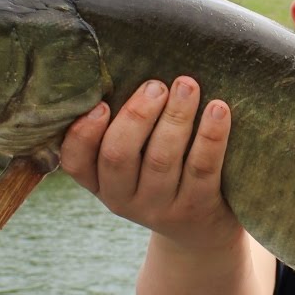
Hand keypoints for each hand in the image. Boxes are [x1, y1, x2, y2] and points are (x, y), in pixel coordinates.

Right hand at [58, 76, 241, 249]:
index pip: (76, 161)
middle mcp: (123, 199)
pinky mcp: (197, 208)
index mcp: (100, 183)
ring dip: (175, 117)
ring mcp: (160, 207)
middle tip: (156, 85)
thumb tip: (125, 62)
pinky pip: (202, 168)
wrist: (201, 233)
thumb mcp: (132, 165)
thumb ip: (122, 129)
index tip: (100, 104)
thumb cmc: (162, 179)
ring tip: (187, 85)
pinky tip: (218, 108)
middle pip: (118, 156)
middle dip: (137, 116)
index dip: (83, 134)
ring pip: (161, 159)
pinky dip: (210, 135)